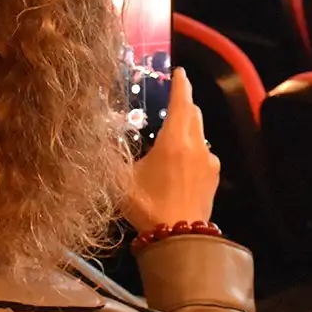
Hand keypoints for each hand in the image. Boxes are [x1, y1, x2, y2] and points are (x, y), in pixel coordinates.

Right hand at [124, 69, 219, 233]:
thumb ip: (111, 155)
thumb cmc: (148, 206)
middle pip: (194, 114)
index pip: (182, 102)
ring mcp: (209, 162)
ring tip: (171, 132)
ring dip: (188, 127)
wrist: (179, 239)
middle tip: (171, 99)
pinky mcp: (213, 177)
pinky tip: (179, 161)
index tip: (179, 72)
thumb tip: (97, 136)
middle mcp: (197, 145)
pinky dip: (193, 148)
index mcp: (175, 140)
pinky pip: (204, 153)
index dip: (180, 84)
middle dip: (184, 103)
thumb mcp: (121, 180)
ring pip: (200, 134)